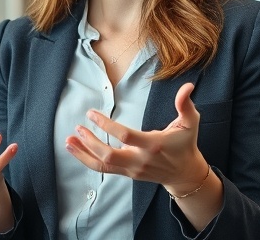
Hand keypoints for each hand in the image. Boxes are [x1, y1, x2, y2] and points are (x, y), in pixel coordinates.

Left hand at [64, 83, 207, 192]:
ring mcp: (132, 169)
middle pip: (110, 155)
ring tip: (68, 141)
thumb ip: (185, 105)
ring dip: (83, 154)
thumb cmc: (185, 144)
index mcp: (153, 145)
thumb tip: (188, 86)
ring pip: (103, 165)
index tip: (92, 114)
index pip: (125, 137)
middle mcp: (140, 160)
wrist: (184, 173)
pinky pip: (104, 169)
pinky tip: (76, 150)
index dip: (107, 126)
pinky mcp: (127, 173)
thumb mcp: (190, 123)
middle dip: (90, 143)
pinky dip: (88, 160)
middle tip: (78, 127)